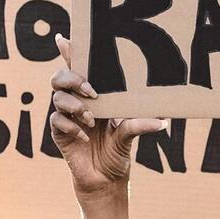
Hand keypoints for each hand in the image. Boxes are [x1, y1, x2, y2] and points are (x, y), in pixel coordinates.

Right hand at [49, 37, 166, 197]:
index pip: (80, 69)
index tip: (64, 39)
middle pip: (61, 77)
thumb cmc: (118, 152)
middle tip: (92, 91)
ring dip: (75, 105)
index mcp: (95, 95)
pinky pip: (56, 120)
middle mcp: (78, 102)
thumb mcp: (130, 136)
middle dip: (72, 77)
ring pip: (57, 97)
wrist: (106, 180)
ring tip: (92, 121)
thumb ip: (139, 125)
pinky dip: (70, 126)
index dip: (70, 52)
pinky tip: (84, 136)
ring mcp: (66, 116)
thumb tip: (163, 121)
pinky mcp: (58, 133)